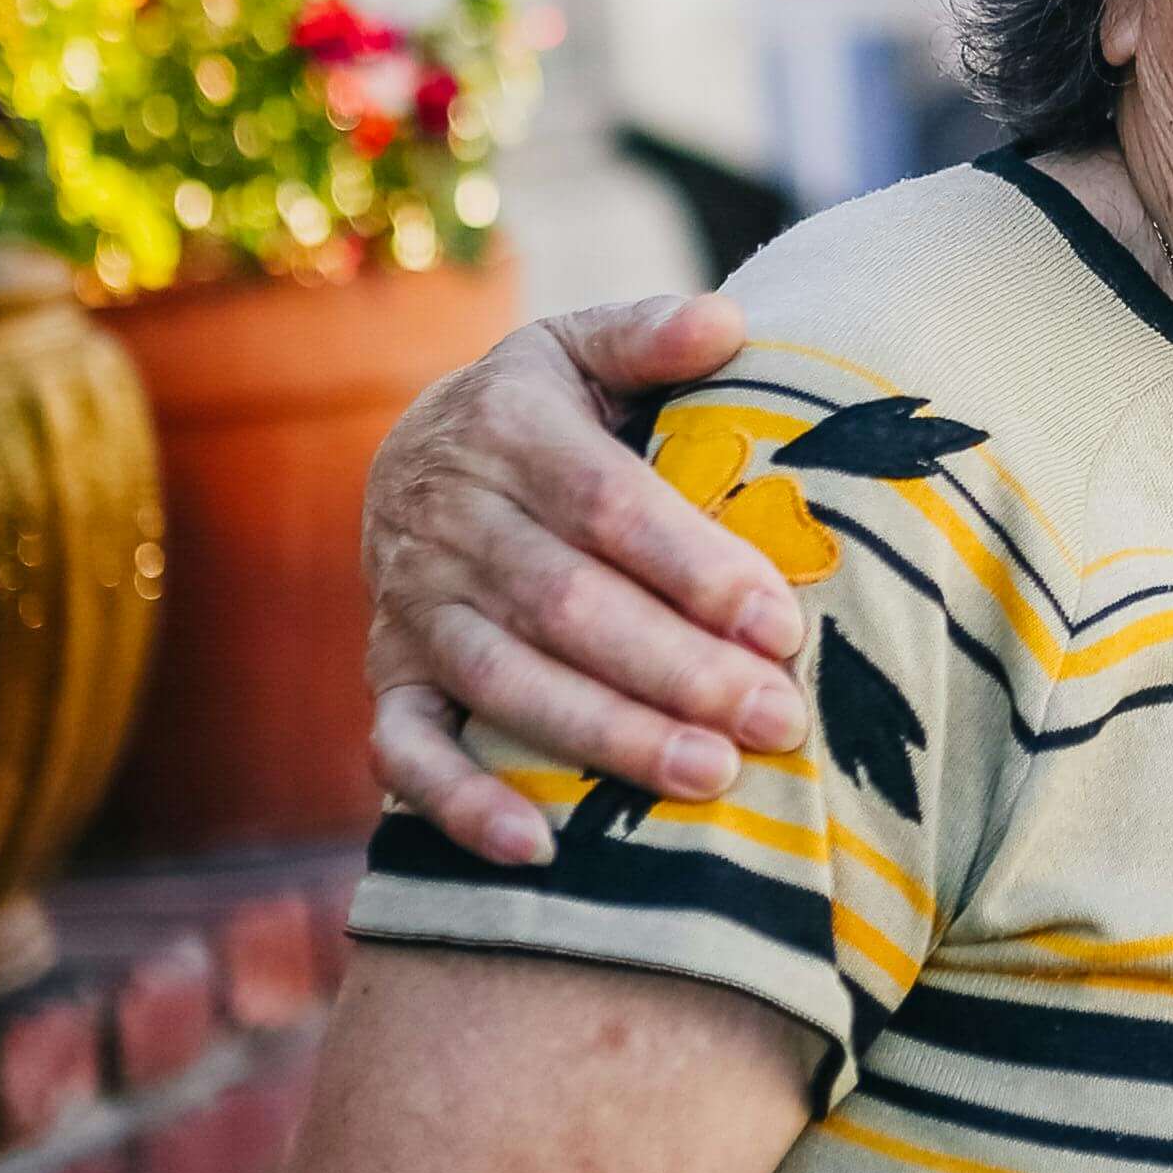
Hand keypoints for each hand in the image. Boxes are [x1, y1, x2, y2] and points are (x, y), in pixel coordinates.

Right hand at [363, 295, 803, 863]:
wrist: (411, 455)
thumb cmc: (541, 409)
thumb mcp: (580, 347)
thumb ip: (649, 336)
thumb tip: (727, 323)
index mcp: (509, 432)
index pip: (611, 509)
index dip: (695, 569)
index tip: (782, 624)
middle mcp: (450, 523)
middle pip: (568, 607)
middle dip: (677, 670)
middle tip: (775, 720)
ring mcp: (412, 607)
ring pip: (506, 683)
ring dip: (606, 737)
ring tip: (708, 779)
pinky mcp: (389, 676)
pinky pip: (405, 752)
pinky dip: (459, 806)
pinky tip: (536, 850)